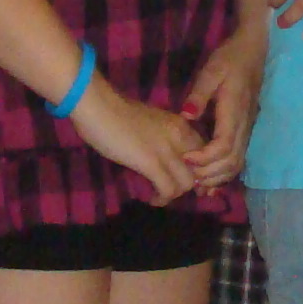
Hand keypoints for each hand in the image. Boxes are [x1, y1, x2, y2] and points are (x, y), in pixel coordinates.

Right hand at [73, 85, 203, 203]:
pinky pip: (168, 189)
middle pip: (200, 169)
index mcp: (180, 124)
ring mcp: (167, 149)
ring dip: (174, 194)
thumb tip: (163, 155)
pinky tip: (151, 198)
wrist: (97, 105)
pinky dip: (162, 199)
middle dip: (190, 185)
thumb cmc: (115, 111)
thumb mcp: (150, 123)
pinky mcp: (151, 162)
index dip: (197, 170)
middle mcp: (180, 136)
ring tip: (159, 195)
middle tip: (172, 190)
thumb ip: (163, 137)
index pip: (204, 152)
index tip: (183, 179)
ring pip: (187, 183)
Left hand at [180, 27, 264, 187]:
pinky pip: (238, 158)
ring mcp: (247, 129)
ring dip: (217, 176)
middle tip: (187, 173)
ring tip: (196, 179)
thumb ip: (199, 95)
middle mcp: (244, 126)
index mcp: (234, 112)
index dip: (205, 158)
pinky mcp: (245, 130)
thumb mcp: (211, 72)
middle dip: (209, 173)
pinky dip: (224, 171)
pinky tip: (208, 176)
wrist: (252, 52)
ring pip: (237, 163)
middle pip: (232, 161)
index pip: (223, 146)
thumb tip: (186, 116)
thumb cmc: (229, 60)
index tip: (185, 157)